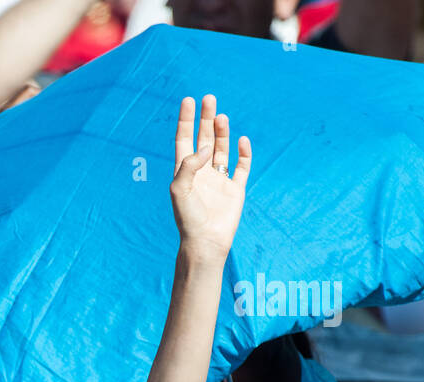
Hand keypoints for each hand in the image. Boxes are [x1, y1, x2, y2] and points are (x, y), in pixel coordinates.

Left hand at [171, 95, 251, 261]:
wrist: (206, 241)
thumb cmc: (188, 218)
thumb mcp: (180, 189)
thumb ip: (189, 165)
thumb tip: (206, 147)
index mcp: (185, 172)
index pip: (184, 140)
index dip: (186, 120)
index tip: (188, 100)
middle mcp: (202, 173)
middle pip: (204, 139)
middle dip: (206, 119)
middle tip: (209, 98)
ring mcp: (219, 180)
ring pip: (221, 150)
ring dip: (222, 133)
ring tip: (222, 116)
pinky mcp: (235, 189)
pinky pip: (242, 167)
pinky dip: (243, 153)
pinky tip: (242, 141)